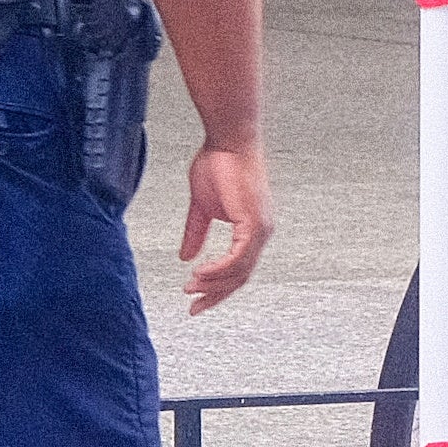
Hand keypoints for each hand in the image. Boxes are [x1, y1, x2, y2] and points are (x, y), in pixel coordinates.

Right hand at [176, 144, 270, 312]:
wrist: (227, 139)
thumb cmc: (218, 163)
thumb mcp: (201, 207)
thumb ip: (196, 233)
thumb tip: (186, 257)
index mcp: (252, 230)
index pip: (237, 269)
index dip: (217, 287)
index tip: (196, 299)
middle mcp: (261, 232)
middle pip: (240, 277)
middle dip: (215, 295)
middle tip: (194, 307)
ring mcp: (261, 229)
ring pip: (239, 271)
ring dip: (213, 284)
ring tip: (191, 288)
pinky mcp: (254, 223)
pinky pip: (237, 258)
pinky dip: (217, 269)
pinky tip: (200, 273)